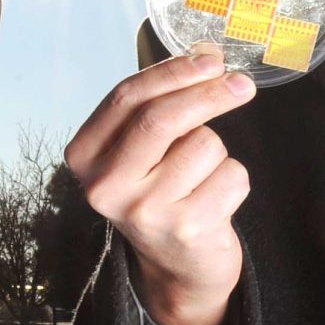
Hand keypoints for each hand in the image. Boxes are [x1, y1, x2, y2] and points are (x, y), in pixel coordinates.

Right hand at [65, 44, 254, 324]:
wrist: (177, 267)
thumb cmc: (160, 190)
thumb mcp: (138, 149)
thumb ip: (159, 104)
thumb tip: (206, 57)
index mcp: (83, 156)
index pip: (126, 98)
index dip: (173, 72)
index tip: (210, 60)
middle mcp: (104, 186)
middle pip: (160, 119)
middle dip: (207, 93)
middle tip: (241, 83)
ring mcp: (144, 211)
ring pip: (204, 146)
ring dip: (218, 152)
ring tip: (203, 176)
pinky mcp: (186, 229)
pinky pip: (231, 176)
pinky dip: (234, 179)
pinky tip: (215, 198)